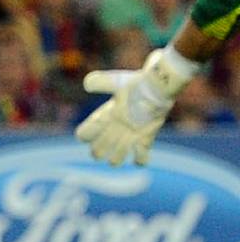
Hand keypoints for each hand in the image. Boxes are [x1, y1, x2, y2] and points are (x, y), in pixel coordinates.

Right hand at [75, 49, 192, 165]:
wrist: (157, 87)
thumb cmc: (136, 83)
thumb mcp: (117, 81)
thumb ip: (101, 82)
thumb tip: (87, 85)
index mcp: (102, 117)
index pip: (84, 133)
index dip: (85, 135)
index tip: (95, 127)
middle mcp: (112, 130)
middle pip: (97, 151)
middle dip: (98, 151)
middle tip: (108, 143)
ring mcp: (128, 137)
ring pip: (115, 160)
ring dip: (117, 158)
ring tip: (125, 146)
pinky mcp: (144, 140)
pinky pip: (140, 158)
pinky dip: (140, 159)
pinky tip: (140, 150)